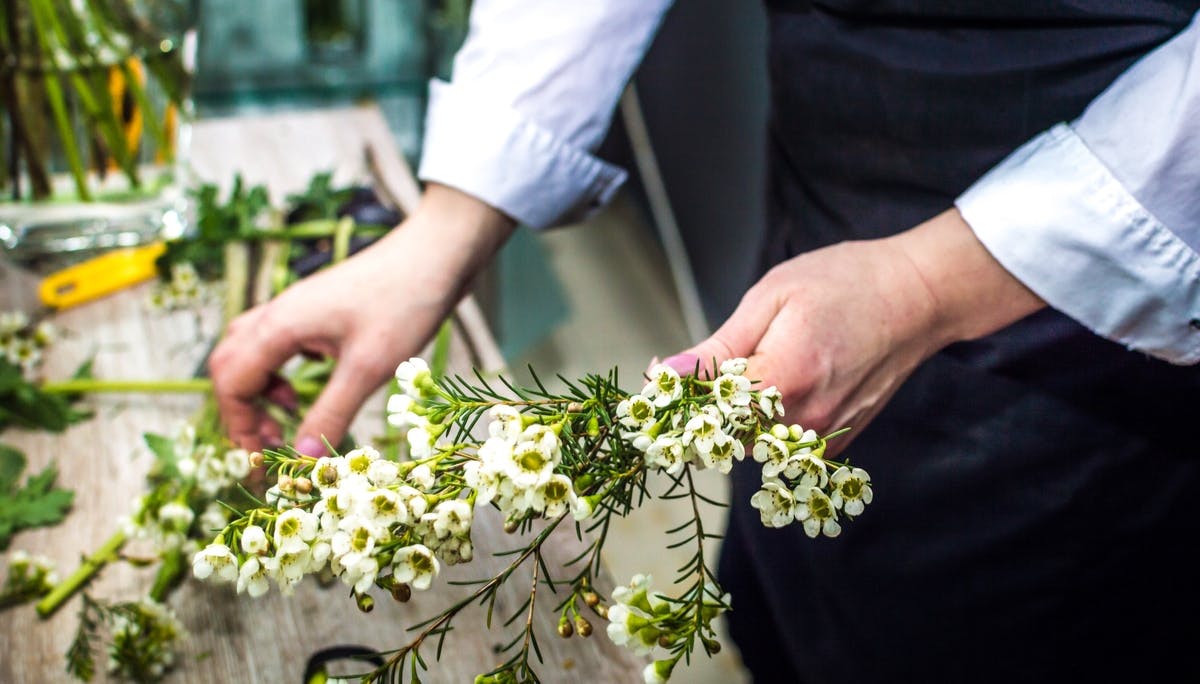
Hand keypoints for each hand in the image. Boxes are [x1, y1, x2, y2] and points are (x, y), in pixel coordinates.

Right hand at [209, 183, 514, 454]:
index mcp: (280, 325)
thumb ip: (331, 413)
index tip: (264, 458)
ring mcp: (297, 306)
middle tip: (270, 441)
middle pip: (230, 365)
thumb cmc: (404, 304)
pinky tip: (311, 382)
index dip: (240, 426)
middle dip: (241, 409)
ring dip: (259, 388)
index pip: (231, 383)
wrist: (436, 253)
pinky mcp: (317, 307)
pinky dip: (280, 369)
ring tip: (290, 413)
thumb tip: (303, 458)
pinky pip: (277, 340)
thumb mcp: (368, 368)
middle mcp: (279, 312)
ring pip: (250, 350)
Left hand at [659, 208, 1044, 455]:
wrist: (918, 296)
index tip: (661, 382)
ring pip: (752, 446)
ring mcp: (825, 436)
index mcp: (784, 379)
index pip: (703, 415)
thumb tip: (664, 376)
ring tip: (751, 369)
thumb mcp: (770, 299)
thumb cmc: (846, 284)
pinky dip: (768, 425)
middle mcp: (805, 420)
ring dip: (736, 418)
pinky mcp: (839, 443)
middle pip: (724, 437)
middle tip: (702, 372)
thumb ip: (717, 349)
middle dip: (702, 411)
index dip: (675, 401)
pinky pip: (783, 448)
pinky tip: (777, 387)